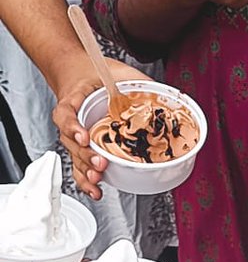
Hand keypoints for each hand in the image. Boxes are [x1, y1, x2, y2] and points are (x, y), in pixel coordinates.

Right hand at [52, 58, 153, 199]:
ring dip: (86, 171)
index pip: (66, 115)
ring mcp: (76, 137)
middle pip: (71, 143)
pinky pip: (81, 166)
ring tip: (97, 180)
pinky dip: (87, 180)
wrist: (80, 74)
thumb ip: (139, 83)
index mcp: (74, 100)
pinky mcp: (84, 148)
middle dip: (86, 156)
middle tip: (100, 163)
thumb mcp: (118, 71)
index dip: (73, 127)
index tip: (83, 136)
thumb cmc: (96, 74)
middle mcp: (72, 121)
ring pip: (75, 158)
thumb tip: (167, 97)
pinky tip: (96, 190)